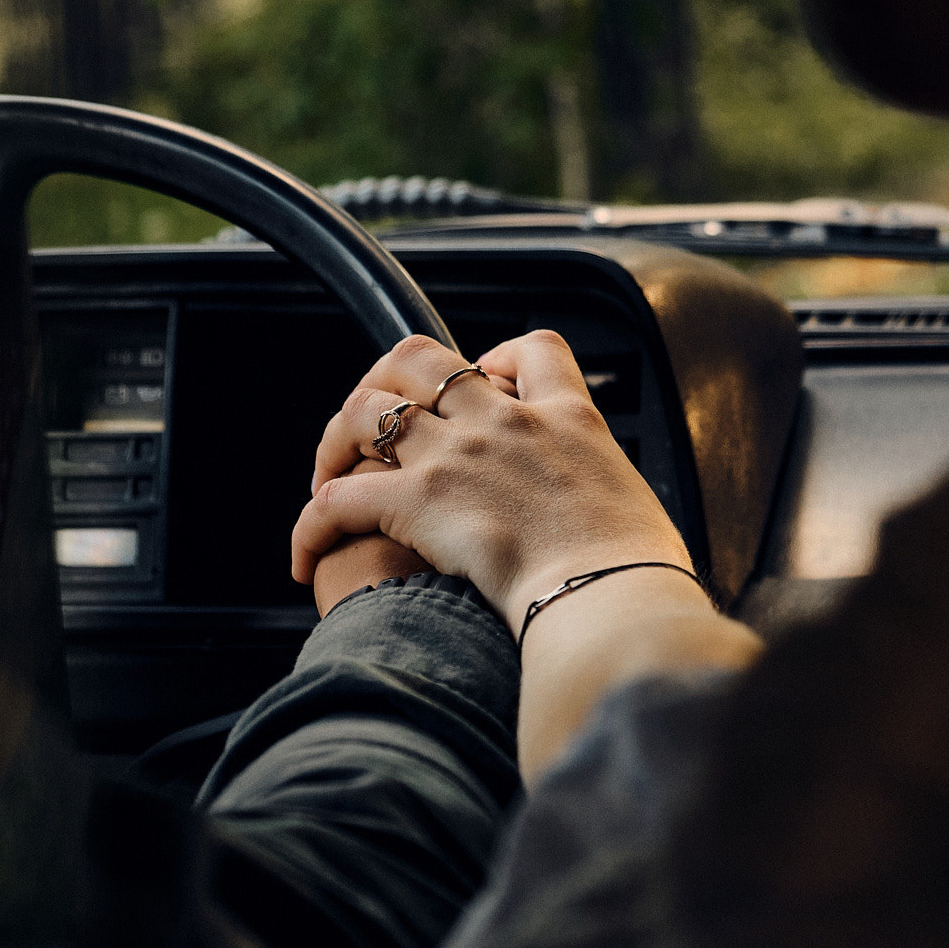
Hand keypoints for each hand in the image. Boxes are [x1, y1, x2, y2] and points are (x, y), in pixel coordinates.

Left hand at [293, 330, 691, 631]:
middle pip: (420, 358)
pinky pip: (337, 500)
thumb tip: (617, 540)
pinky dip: (310, 527)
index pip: (532, 349)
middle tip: (374, 430)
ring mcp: (456, 455)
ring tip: (328, 480)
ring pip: (364, 412)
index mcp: (569, 418)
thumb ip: (614, 507)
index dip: (495, 358)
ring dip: (334, 444)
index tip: (482, 389)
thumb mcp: (643, 515)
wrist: (612, 599)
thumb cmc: (638, 576)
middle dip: (383, 383)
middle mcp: (503, 421)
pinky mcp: (417, 503)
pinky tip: (305, 558)